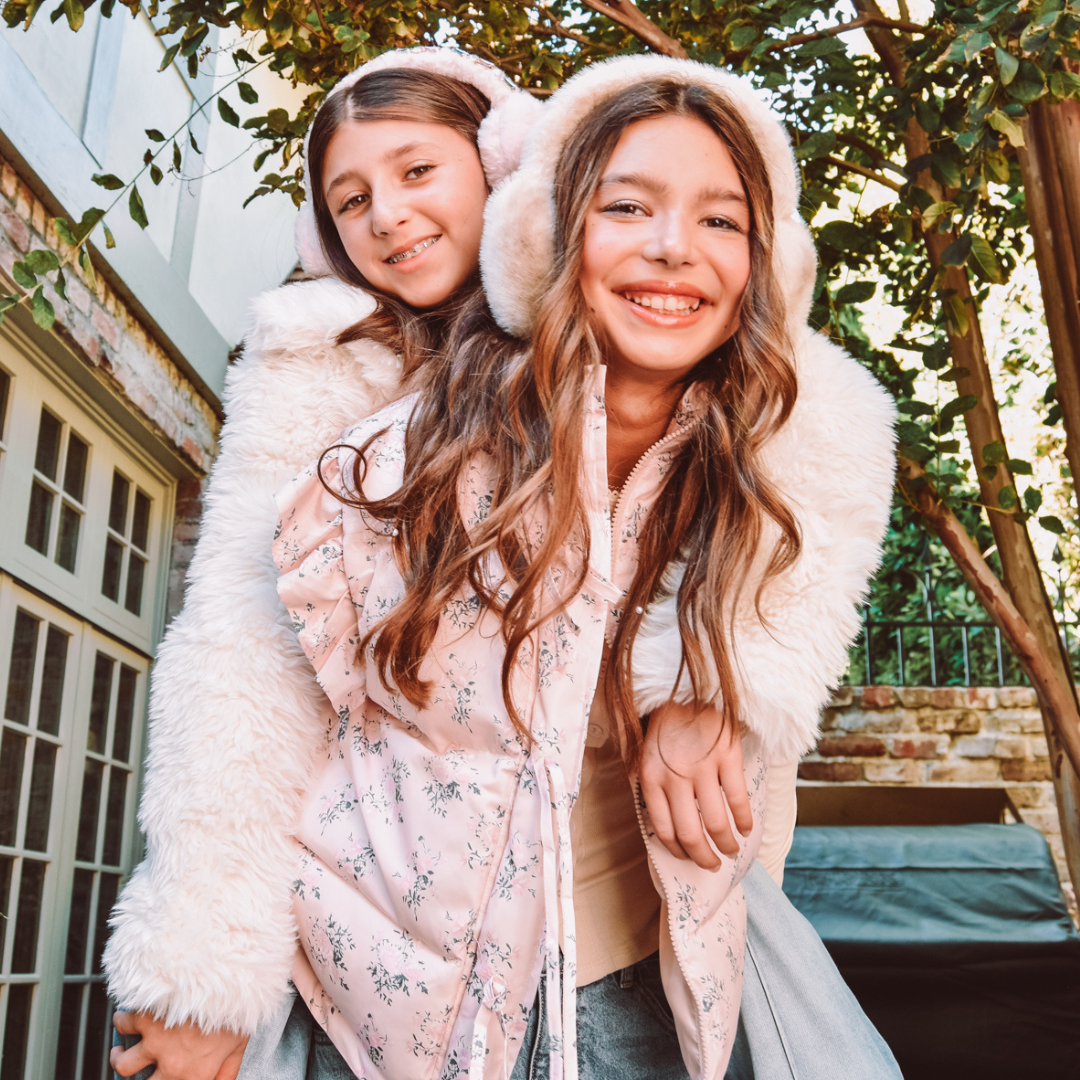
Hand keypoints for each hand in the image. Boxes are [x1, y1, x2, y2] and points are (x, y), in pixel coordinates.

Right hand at [110, 1011, 247, 1079]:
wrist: (229, 976)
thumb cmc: (237, 1009)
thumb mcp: (239, 1046)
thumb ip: (226, 1073)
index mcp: (195, 1077)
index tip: (157, 1076)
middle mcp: (173, 1067)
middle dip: (134, 1079)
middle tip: (137, 1069)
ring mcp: (157, 1043)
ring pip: (123, 1064)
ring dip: (119, 1058)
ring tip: (120, 1052)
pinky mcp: (146, 1018)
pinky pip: (122, 1025)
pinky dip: (121, 1021)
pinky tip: (125, 1018)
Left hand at [640, 701, 752, 869]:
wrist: (688, 687)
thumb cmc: (666, 726)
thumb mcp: (646, 755)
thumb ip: (652, 787)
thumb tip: (665, 827)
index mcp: (651, 777)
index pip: (664, 829)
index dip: (678, 851)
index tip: (688, 857)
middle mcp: (674, 777)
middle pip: (691, 834)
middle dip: (703, 857)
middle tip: (712, 865)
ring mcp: (702, 767)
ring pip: (716, 823)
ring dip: (726, 844)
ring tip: (731, 849)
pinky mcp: (727, 757)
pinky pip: (738, 800)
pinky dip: (744, 821)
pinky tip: (746, 828)